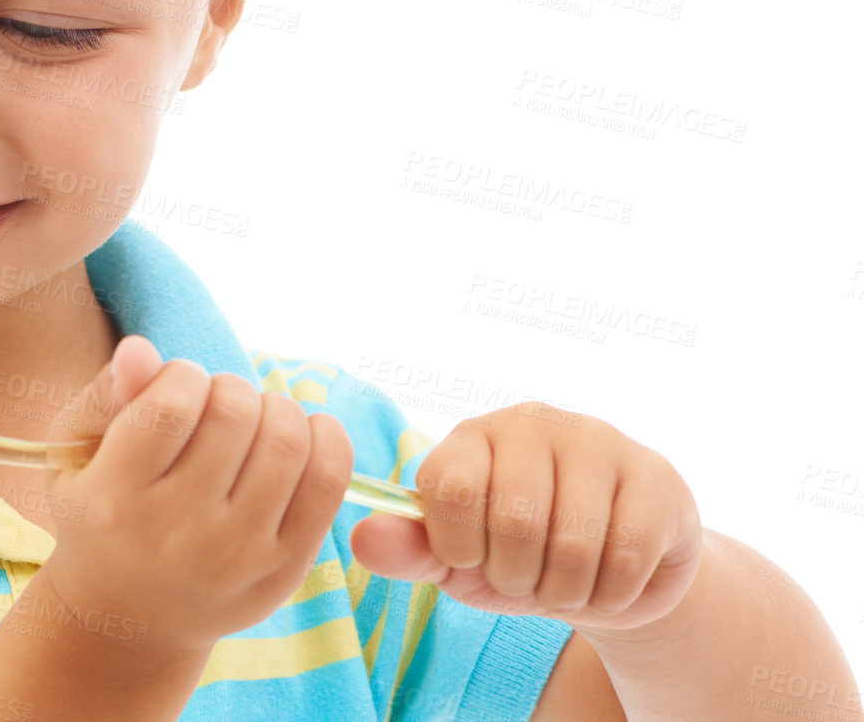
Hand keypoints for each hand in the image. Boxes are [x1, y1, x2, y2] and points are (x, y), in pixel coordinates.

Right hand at [35, 335, 353, 655]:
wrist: (133, 616)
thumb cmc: (102, 513)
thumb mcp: (77, 455)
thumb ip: (106, 395)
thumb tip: (140, 348)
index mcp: (116, 500)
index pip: (173, 405)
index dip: (182, 375)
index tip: (176, 388)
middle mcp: (178, 534)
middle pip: (234, 413)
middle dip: (229, 389)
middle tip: (214, 407)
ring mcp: (238, 556)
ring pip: (286, 440)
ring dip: (274, 408)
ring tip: (252, 421)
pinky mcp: (285, 568)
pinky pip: (328, 481)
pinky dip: (325, 437)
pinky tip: (302, 432)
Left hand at [348, 403, 703, 634]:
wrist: (613, 572)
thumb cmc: (520, 557)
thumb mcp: (459, 562)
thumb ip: (410, 550)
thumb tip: (361, 538)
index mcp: (473, 437)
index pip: (449, 487)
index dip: (459, 546)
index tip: (471, 559)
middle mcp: (532, 423)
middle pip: (513, 520)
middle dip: (516, 577)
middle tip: (526, 578)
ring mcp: (598, 441)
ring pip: (572, 544)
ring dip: (565, 591)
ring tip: (565, 581)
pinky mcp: (655, 475)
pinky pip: (626, 556)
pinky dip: (610, 593)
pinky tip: (606, 580)